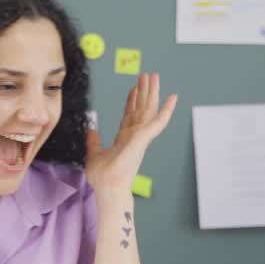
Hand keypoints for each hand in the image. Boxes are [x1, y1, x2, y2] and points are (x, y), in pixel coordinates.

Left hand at [85, 72, 176, 193]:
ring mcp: (140, 137)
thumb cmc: (103, 179)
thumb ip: (94, 142)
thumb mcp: (94, 155)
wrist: (108, 188)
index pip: (129, 117)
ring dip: (152, 93)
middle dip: (144, 91)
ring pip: (148, 109)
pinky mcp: (144, 138)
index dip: (131, 102)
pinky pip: (158, 121)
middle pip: (141, 109)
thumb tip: (91, 130)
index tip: (133, 89)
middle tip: (147, 75)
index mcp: (124, 140)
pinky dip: (166, 110)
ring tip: (154, 76)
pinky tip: (172, 98)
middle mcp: (134, 137)